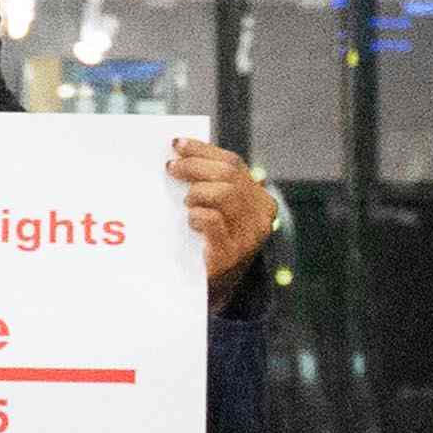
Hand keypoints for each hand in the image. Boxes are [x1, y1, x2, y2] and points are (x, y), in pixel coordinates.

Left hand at [173, 138, 277, 304]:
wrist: (212, 288)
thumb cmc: (211, 242)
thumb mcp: (220, 211)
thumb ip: (213, 186)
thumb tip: (181, 155)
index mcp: (260, 200)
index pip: (233, 163)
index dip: (203, 151)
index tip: (177, 144)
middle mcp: (260, 216)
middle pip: (228, 175)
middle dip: (195, 166)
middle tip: (172, 168)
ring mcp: (249, 236)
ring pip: (224, 194)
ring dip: (197, 192)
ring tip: (186, 201)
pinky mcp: (230, 254)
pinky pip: (212, 220)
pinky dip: (197, 215)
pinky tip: (190, 220)